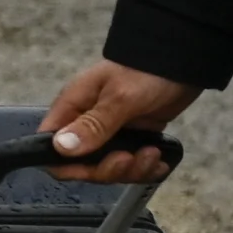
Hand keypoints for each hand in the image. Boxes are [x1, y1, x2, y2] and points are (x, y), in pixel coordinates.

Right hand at [37, 61, 197, 182]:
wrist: (181, 63)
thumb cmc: (145, 73)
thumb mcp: (120, 98)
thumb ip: (92, 125)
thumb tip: (60, 147)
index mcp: (73, 109)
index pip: (51, 146)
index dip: (67, 164)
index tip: (93, 166)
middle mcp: (86, 124)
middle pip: (82, 164)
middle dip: (109, 169)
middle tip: (130, 158)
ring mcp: (110, 133)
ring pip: (109, 168)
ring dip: (132, 170)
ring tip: (153, 154)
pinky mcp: (133, 138)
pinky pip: (132, 165)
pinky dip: (146, 169)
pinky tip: (160, 161)